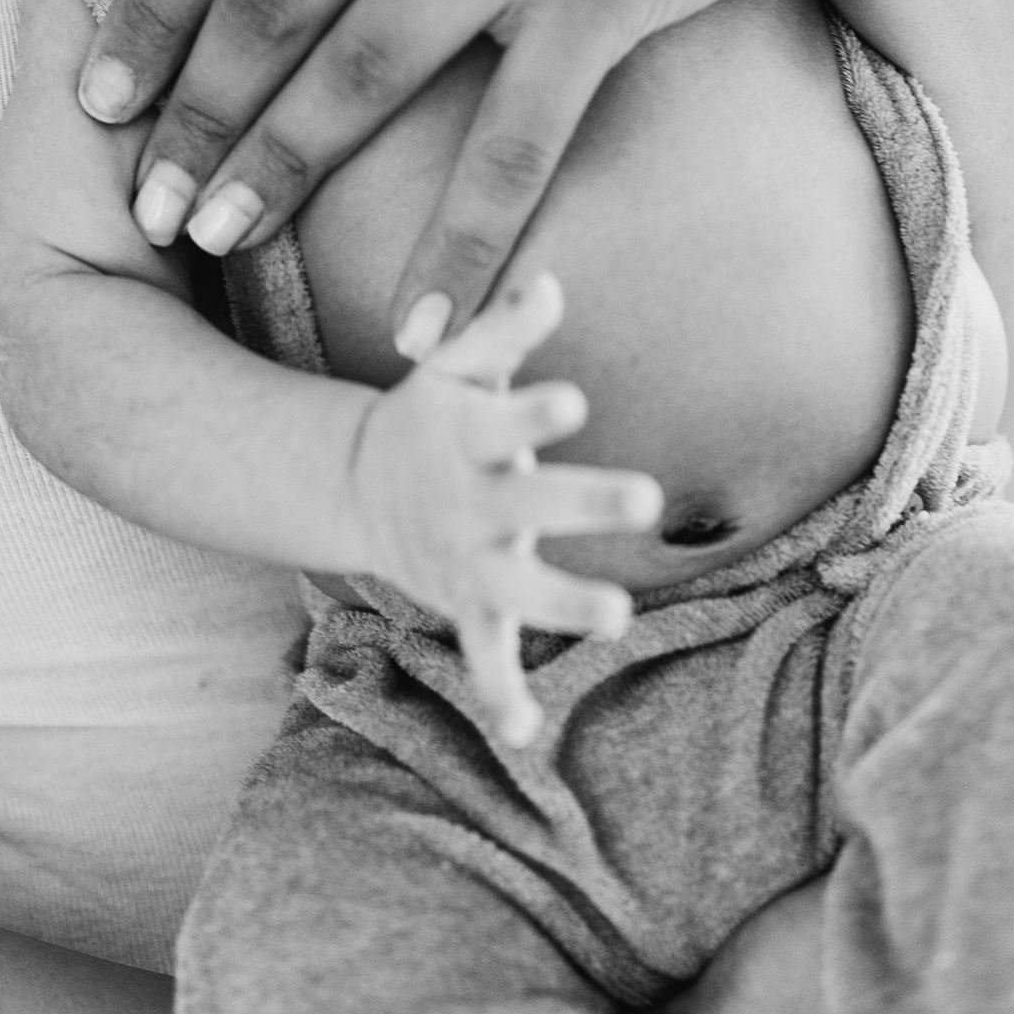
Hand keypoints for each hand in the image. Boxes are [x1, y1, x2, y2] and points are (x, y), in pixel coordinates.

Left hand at [79, 0, 905, 343]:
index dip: (144, 13)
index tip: (95, 96)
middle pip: (268, 4)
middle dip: (192, 115)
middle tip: (143, 202)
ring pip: (359, 76)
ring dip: (277, 171)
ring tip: (216, 237)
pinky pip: (511, 145)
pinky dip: (460, 246)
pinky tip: (417, 324)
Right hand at [340, 272, 661, 743]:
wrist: (364, 485)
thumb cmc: (436, 413)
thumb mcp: (458, 364)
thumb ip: (502, 327)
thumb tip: (551, 281)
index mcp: (469, 436)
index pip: (505, 421)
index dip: (537, 411)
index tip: (575, 401)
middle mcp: (470, 502)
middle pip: (530, 504)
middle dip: (585, 501)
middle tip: (649, 494)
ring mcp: (469, 561)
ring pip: (517, 591)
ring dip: (565, 604)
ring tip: (618, 617)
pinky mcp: (470, 606)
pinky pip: (484, 657)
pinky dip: (501, 696)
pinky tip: (530, 732)